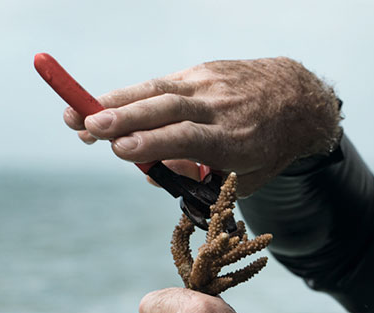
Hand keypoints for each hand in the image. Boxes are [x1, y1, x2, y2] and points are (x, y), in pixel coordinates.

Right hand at [63, 58, 340, 195]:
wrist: (297, 99)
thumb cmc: (265, 149)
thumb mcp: (242, 179)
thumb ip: (198, 180)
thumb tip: (152, 171)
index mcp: (234, 141)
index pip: (188, 138)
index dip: (153, 143)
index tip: (120, 150)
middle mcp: (220, 108)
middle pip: (166, 109)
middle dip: (123, 118)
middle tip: (86, 128)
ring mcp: (209, 85)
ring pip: (156, 90)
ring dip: (114, 101)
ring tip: (77, 112)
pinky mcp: (201, 71)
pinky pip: (161, 84)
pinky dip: (131, 95)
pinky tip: (103, 105)